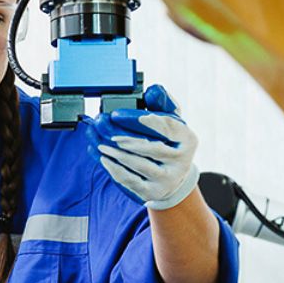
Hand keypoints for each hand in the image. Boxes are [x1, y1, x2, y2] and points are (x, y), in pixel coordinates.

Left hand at [90, 84, 198, 209]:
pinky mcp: (150, 192)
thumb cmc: (167, 144)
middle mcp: (180, 162)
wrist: (170, 179)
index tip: (117, 113)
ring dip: (113, 150)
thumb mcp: (170, 122)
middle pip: (148, 146)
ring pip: (136, 163)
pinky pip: (128, 179)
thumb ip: (162, 104)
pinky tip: (101, 156)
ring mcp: (166, 179)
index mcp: (187, 140)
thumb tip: (152, 90)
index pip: (167, 127)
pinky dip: (112, 167)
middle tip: (100, 123)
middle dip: (121, 133)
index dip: (142, 120)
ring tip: (96, 139)